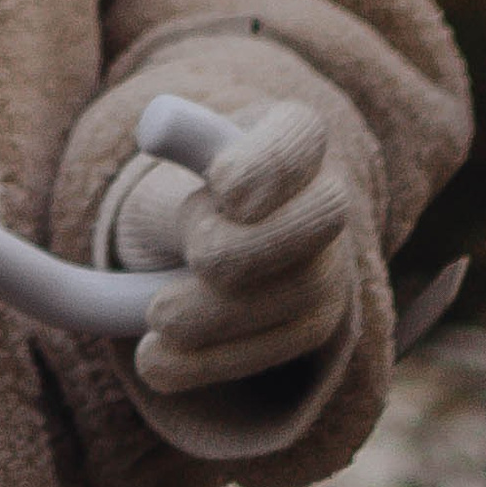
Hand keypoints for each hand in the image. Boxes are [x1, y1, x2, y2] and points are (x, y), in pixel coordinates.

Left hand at [111, 100, 358, 401]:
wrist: (226, 239)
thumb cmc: (206, 181)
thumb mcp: (188, 151)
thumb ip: (177, 142)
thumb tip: (156, 124)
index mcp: (295, 135)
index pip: (301, 134)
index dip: (269, 163)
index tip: (221, 184)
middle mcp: (325, 197)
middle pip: (322, 215)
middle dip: (253, 244)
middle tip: (195, 255)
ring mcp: (329, 264)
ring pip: (301, 291)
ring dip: (222, 312)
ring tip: (158, 316)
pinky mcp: (312, 324)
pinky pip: (278, 346)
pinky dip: (213, 360)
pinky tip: (156, 362)